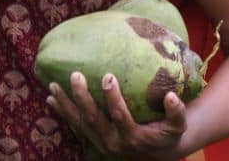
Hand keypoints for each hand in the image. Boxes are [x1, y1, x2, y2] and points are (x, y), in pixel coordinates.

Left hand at [47, 71, 188, 160]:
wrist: (157, 153)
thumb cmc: (167, 133)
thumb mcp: (178, 125)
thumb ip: (176, 112)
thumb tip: (171, 96)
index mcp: (133, 137)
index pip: (119, 117)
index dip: (112, 98)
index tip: (108, 76)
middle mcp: (113, 142)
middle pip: (93, 120)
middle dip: (82, 98)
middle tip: (75, 75)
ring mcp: (100, 142)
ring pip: (79, 124)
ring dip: (65, 105)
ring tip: (52, 86)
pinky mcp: (93, 140)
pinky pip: (75, 126)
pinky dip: (63, 112)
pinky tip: (50, 99)